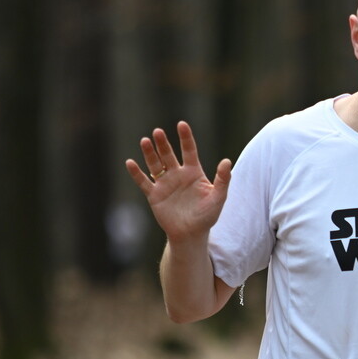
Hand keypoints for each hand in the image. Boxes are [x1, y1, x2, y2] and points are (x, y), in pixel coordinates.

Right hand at [124, 121, 231, 242]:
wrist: (192, 234)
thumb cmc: (207, 216)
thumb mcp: (218, 197)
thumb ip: (223, 180)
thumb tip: (227, 161)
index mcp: (194, 172)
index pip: (189, 150)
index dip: (185, 138)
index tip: (181, 124)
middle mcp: (178, 174)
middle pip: (169, 154)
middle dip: (163, 143)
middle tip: (158, 132)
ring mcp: (165, 184)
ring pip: (155, 165)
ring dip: (149, 153)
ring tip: (145, 141)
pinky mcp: (154, 195)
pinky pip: (144, 182)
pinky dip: (136, 173)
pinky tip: (130, 163)